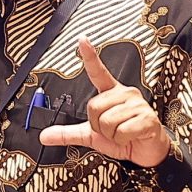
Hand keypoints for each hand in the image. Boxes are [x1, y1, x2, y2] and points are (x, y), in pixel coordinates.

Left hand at [38, 38, 172, 166]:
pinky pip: (122, 132)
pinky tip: (131, 137)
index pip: (98, 72)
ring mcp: (137, 105)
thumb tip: (44, 136)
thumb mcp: (91, 136)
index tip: (82, 39)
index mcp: (111, 94)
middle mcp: (125, 94)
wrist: (147, 152)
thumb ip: (68, 133)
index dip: (90, 57)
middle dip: (98, 125)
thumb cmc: (122, 137)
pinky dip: (122, 141)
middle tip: (111, 130)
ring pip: (107, 121)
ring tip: (122, 134)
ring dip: (111, 135)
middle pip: (94, 107)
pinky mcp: (147, 118)